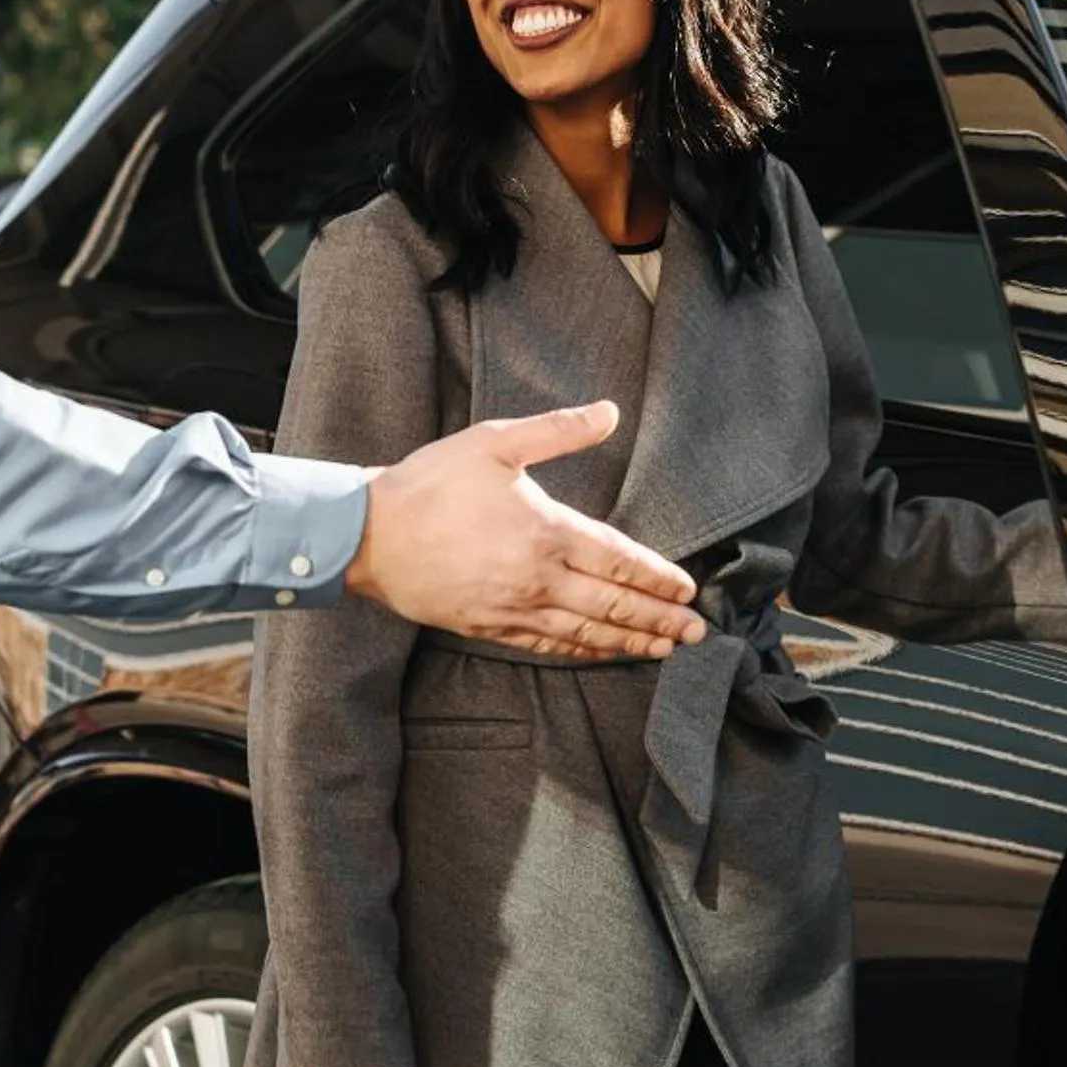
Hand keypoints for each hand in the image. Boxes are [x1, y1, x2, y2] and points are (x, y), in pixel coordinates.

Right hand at [345, 401, 702, 660]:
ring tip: (665, 650)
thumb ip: (558, 430)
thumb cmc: (431, 484)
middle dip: (660, 619)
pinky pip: (548, 646)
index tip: (688, 590)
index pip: (621, 561)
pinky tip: (600, 654)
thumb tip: (609, 411)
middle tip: (697, 633)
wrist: (369, 535)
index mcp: (547, 531)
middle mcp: (539, 578)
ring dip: (631, 643)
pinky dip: (583, 653)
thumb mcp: (495, 442)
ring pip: (586, 633)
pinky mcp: (489, 628)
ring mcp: (514, 609)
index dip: (658, 578)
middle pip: (614, 605)